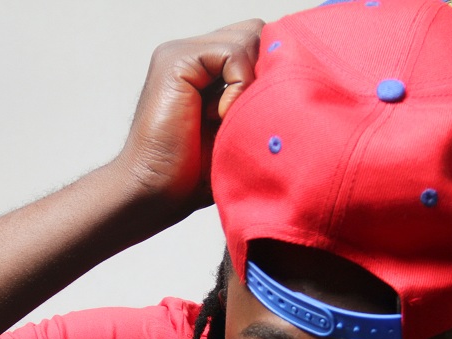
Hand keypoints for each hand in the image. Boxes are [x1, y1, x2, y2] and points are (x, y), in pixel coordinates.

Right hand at [113, 19, 262, 214]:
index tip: (266, 112)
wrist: (152, 193)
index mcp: (205, 68)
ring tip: (229, 120)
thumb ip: (259, 101)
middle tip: (251, 114)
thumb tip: (299, 80)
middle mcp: (192, 54)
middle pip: (257, 33)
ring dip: (251, 83)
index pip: (257, 43)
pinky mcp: (176, 60)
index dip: (271, 71)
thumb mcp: (237, 132)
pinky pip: (233, 52)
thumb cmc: (193, 176)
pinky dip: (239, 85)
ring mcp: (181, 53)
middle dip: (265, 71)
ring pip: (249, 38)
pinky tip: (220, 117)